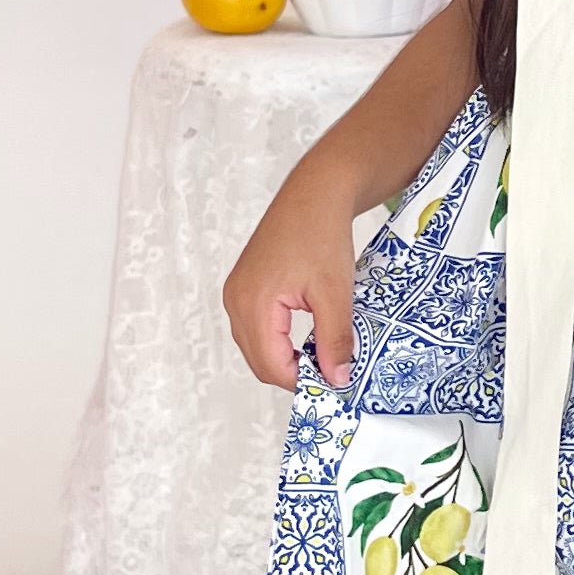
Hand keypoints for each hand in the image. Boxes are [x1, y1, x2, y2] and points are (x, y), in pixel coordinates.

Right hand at [222, 171, 358, 390]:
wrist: (315, 192)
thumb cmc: (323, 235)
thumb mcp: (336, 291)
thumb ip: (335, 339)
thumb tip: (337, 380)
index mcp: (253, 303)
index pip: (270, 365)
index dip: (302, 381)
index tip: (334, 382)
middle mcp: (235, 300)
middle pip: (259, 361)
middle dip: (292, 373)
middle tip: (330, 373)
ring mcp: (236, 292)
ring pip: (256, 346)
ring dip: (285, 358)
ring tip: (321, 354)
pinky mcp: (244, 286)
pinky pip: (256, 328)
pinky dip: (278, 341)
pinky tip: (305, 337)